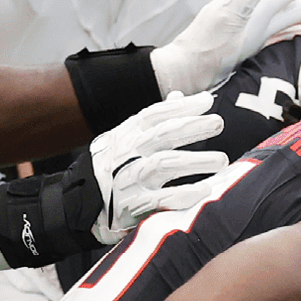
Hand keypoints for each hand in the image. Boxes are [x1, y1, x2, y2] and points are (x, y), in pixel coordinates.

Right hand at [87, 91, 228, 242]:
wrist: (78, 206)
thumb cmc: (112, 168)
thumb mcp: (126, 139)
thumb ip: (154, 120)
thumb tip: (179, 95)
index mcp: (126, 135)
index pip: (155, 115)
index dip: (181, 107)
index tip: (207, 101)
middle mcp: (127, 154)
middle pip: (163, 135)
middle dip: (192, 127)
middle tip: (218, 123)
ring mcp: (129, 179)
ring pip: (165, 164)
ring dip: (196, 160)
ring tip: (222, 160)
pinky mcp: (133, 205)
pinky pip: (163, 198)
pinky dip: (185, 192)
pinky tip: (206, 189)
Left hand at [150, 0, 300, 95]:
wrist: (186, 72)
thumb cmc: (204, 46)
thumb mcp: (228, 16)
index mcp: (250, 5)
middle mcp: (254, 15)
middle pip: (290, 3)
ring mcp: (253, 31)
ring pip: (288, 19)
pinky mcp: (252, 46)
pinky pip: (281, 35)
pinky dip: (297, 33)